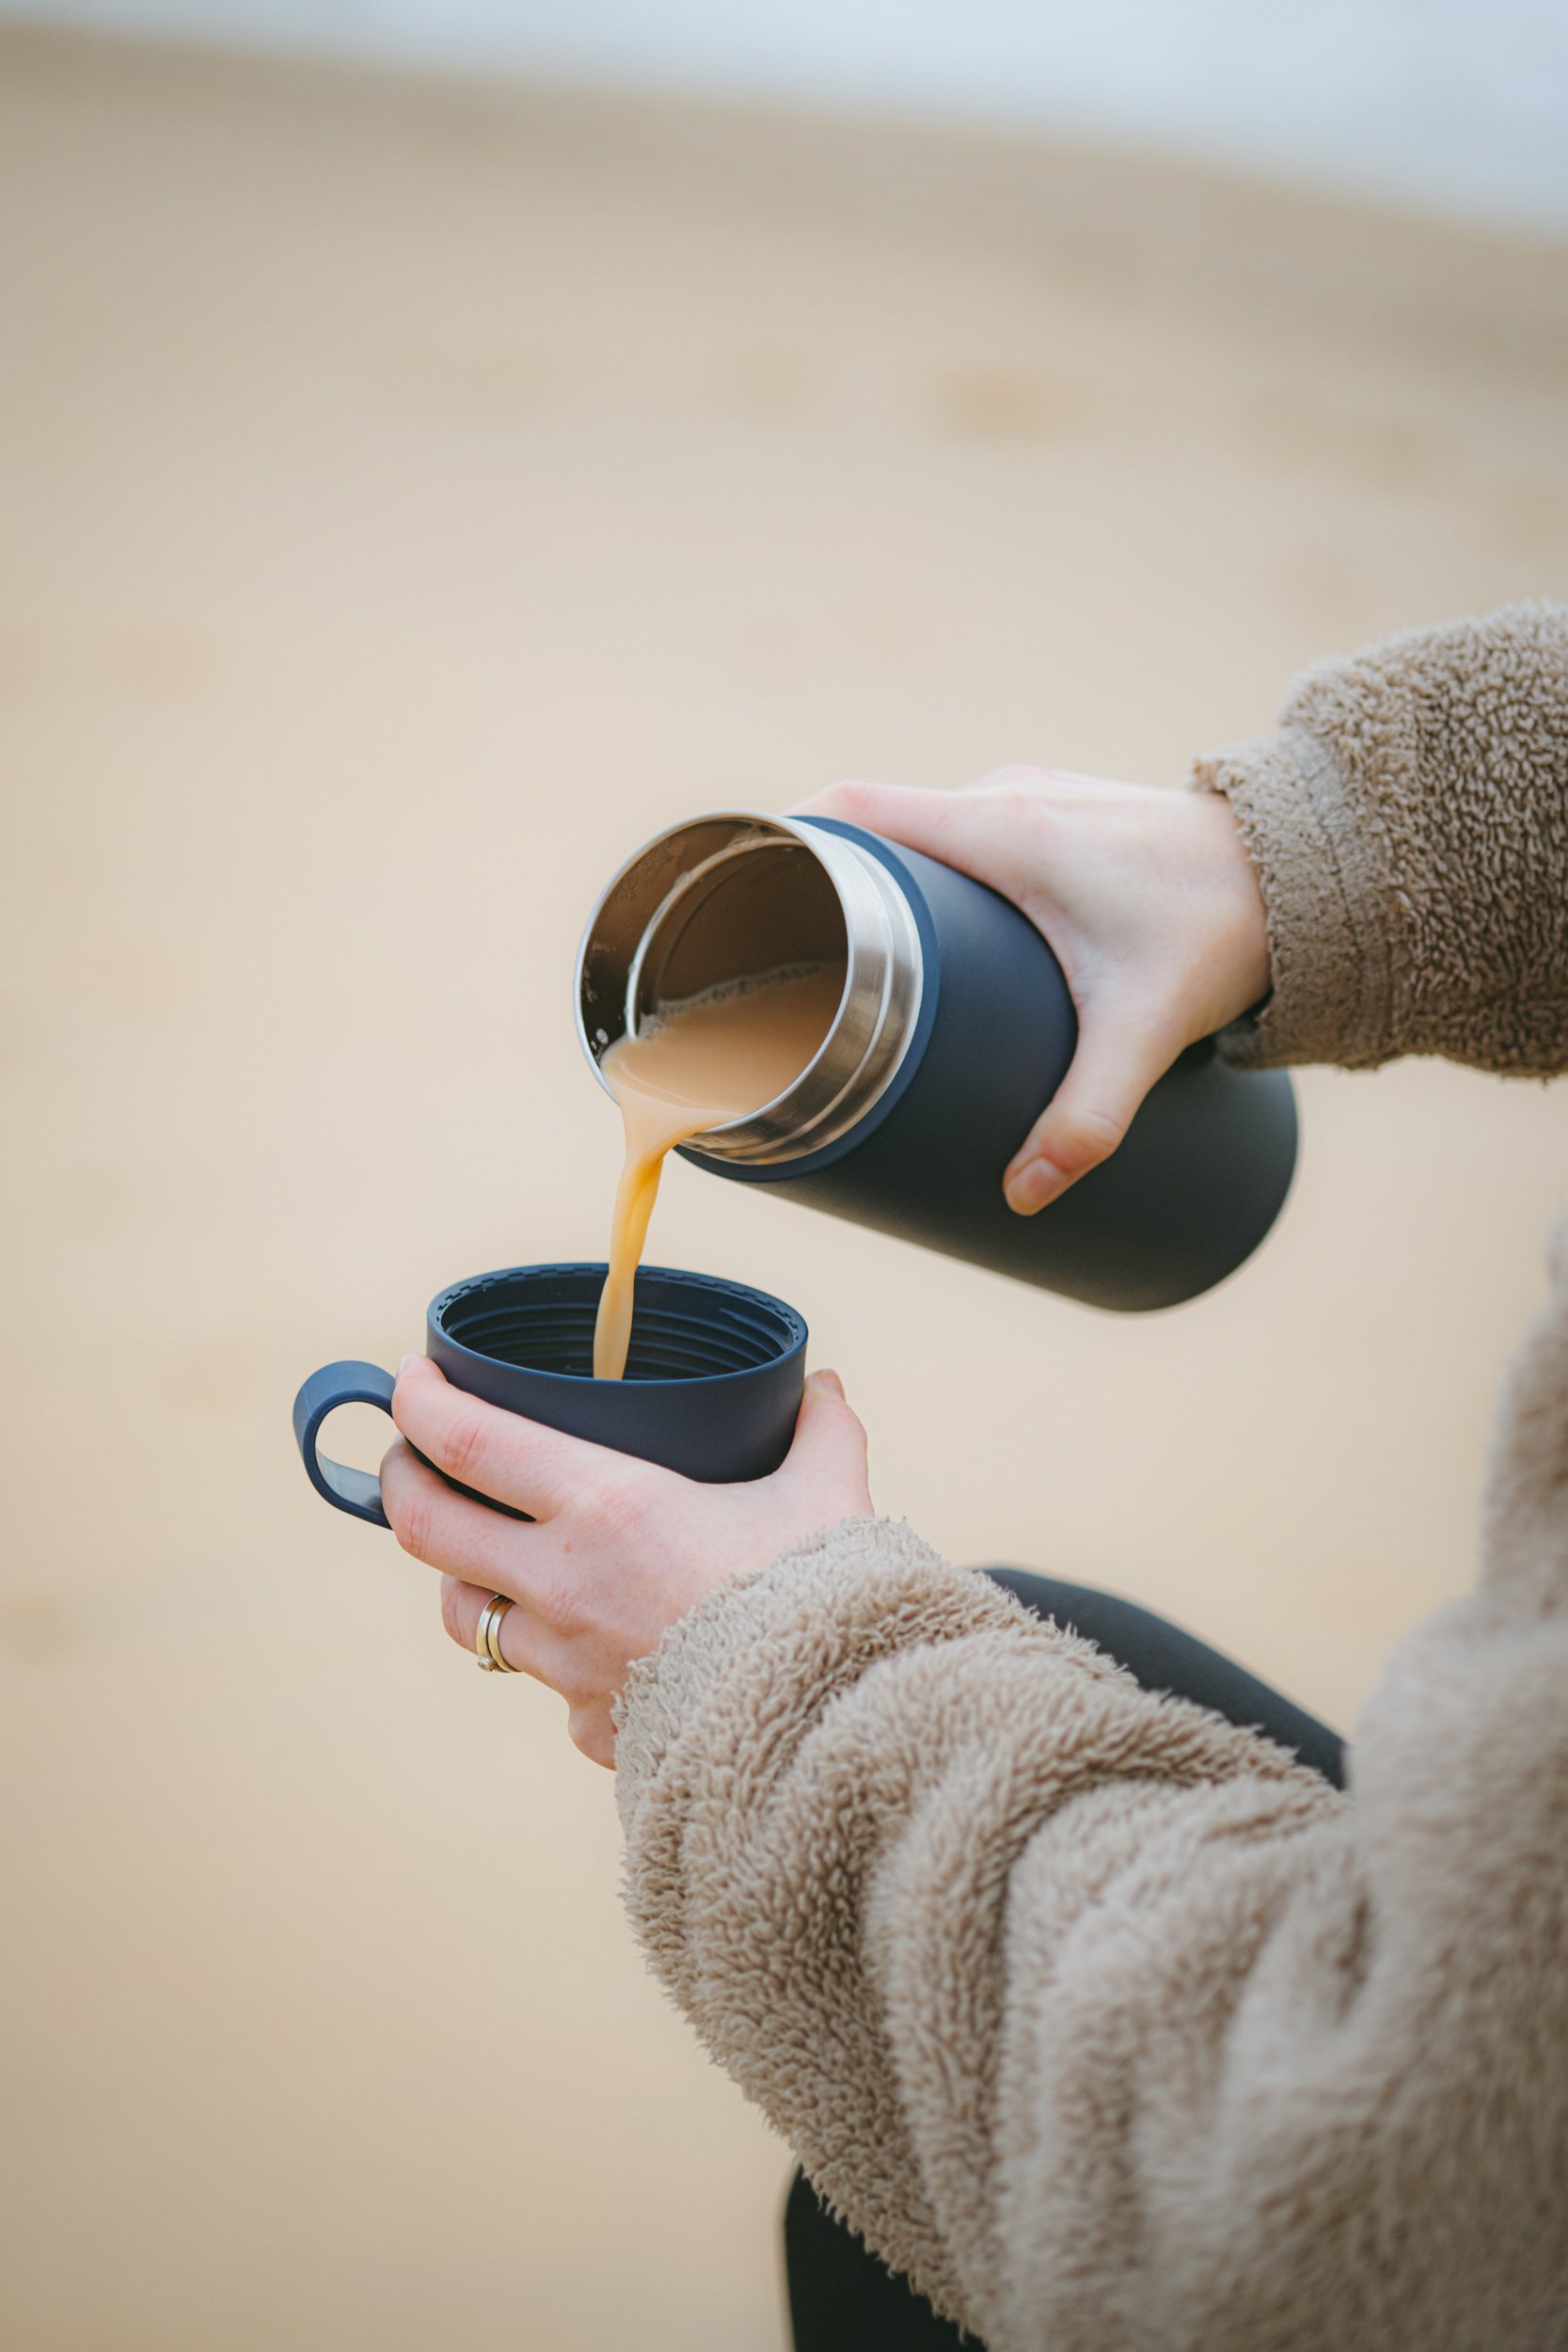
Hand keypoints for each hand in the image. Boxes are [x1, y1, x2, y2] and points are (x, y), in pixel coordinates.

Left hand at [379, 1356, 871, 1766]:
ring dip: (462, 1574)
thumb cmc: (825, 1602)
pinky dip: (550, 1655)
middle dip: (402, 1480)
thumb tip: (826, 1387)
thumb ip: (822, 1430)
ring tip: (484, 1549)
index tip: (411, 1376)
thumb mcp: (830, 1494)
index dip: (420, 1402)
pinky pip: (542, 1683)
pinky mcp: (589, 1727)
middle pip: (426, 1527)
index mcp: (605, 1507)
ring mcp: (564, 1664)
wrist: (832, 1732)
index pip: (467, 1442)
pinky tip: (586, 1638)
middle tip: (411, 1453)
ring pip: (466, 1613)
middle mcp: (562, 1584)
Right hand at [794, 770, 1268, 1212]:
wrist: (1311, 866)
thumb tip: (1024, 1199)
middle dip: (827, 891)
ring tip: (851, 965)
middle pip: (876, 831)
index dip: (782, 842)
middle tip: (788, 965)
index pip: (852, 808)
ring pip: (924, 836)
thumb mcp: (1146, 1032)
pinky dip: (932, 880)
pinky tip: (932, 941)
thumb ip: (1085, 1119)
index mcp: (998, 825)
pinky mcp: (1062, 818)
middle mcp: (1004, 797)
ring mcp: (1034, 799)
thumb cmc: (1224, 926)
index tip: (737, 896)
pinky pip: (964, 837)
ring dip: (885, 889)